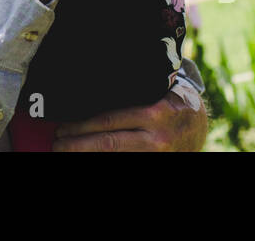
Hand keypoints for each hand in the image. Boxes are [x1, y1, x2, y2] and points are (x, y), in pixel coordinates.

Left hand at [51, 89, 207, 151]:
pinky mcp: (155, 163)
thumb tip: (90, 90)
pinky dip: (105, 160)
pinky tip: (87, 156)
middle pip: (108, 144)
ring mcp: (156, 155)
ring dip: (87, 155)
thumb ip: (130, 92)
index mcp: (154, 114)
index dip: (81, 127)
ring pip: (115, 157)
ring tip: (66, 151)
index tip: (61, 128)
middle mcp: (156, 138)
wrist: (198, 124)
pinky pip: (126, 162)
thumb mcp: (154, 90)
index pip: (109, 121)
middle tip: (56, 143)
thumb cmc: (168, 100)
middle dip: (77, 145)